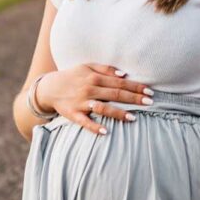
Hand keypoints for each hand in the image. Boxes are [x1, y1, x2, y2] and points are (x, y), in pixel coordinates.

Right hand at [36, 63, 154, 135]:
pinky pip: (85, 122)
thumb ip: (105, 69)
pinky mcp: (73, 115)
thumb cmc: (73, 76)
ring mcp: (81, 103)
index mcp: (94, 77)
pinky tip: (106, 132)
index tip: (150, 91)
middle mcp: (89, 89)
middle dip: (133, 98)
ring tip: (133, 118)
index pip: (119, 82)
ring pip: (102, 108)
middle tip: (150, 103)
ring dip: (118, 113)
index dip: (135, 86)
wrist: (50, 87)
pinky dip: (95, 127)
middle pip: (115, 94)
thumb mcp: (87, 67)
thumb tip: (124, 74)